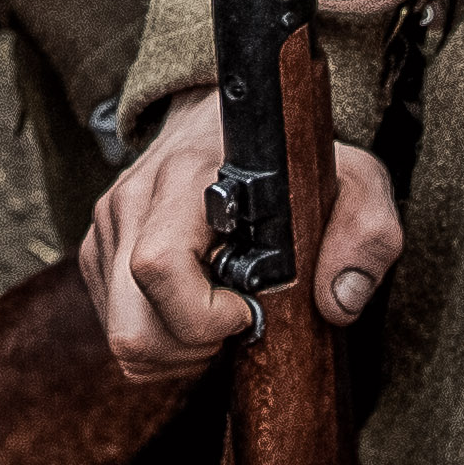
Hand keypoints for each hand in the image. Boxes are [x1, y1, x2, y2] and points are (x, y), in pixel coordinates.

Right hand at [75, 86, 400, 382]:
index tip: (248, 310)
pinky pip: (114, 325)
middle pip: (131, 326)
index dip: (204, 314)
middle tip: (233, 326)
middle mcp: (135, 199)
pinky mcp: (97, 248)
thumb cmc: (293, 157)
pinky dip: (157, 335)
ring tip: (216, 317)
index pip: (160, 266)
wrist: (226, 115)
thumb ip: (366, 235)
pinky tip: (193, 306)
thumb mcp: (354, 180)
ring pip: (120, 335)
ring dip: (174, 349)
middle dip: (190, 349)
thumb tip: (338, 303)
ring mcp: (109, 225)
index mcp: (190, 179)